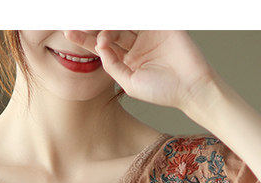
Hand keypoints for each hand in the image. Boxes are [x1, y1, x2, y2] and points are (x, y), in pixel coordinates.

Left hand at [64, 30, 221, 117]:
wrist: (192, 88)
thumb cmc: (163, 92)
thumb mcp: (129, 83)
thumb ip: (112, 66)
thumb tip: (98, 46)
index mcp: (127, 60)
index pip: (102, 46)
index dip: (85, 39)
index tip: (68, 32)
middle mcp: (136, 45)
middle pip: (110, 30)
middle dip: (93, 24)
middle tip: (77, 17)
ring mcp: (148, 33)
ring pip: (124, 20)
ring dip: (109, 18)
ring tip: (92, 15)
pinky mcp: (161, 24)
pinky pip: (143, 15)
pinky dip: (131, 13)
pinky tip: (113, 15)